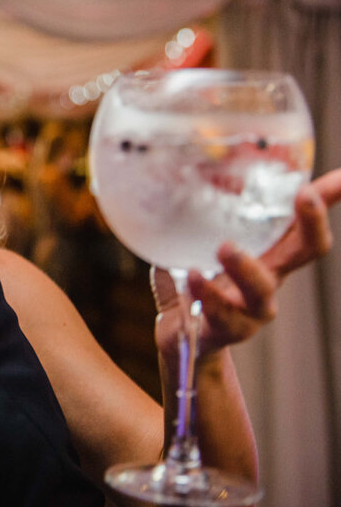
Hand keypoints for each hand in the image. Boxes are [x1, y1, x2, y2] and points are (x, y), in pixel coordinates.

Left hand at [153, 168, 340, 357]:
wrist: (181, 337)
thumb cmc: (195, 283)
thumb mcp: (195, 243)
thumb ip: (193, 216)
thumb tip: (180, 168)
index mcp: (267, 254)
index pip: (302, 222)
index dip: (326, 199)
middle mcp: (268, 279)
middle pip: (306, 252)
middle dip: (313, 223)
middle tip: (305, 195)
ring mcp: (250, 308)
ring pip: (261, 290)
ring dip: (246, 267)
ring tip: (226, 247)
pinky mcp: (224, 330)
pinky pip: (219, 314)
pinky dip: (205, 294)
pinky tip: (191, 276)